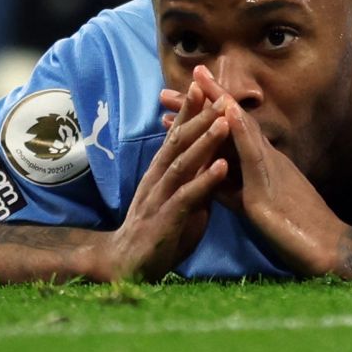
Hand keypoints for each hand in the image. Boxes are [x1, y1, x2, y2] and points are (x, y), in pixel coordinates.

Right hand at [103, 81, 228, 281]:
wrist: (126, 265)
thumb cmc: (158, 232)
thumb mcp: (181, 202)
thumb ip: (195, 181)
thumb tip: (215, 163)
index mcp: (161, 172)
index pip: (176, 136)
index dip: (189, 111)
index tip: (204, 86)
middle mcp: (158, 179)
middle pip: (179, 141)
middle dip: (199, 116)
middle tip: (218, 92)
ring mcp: (160, 198)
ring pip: (183, 163)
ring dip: (205, 141)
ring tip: (224, 122)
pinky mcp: (166, 219)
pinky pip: (187, 196)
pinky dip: (205, 180)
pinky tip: (221, 167)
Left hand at [161, 66, 347, 275]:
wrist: (328, 249)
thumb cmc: (296, 231)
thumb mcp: (257, 206)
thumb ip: (236, 191)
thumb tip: (214, 184)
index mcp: (261, 165)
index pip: (227, 134)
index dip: (203, 116)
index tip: (179, 103)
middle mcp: (265, 158)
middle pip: (229, 123)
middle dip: (202, 102)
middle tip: (170, 87)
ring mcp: (268, 168)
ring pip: (240, 128)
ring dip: (219, 102)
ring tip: (200, 78)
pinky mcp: (267, 187)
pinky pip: (253, 155)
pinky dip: (239, 131)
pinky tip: (227, 112)